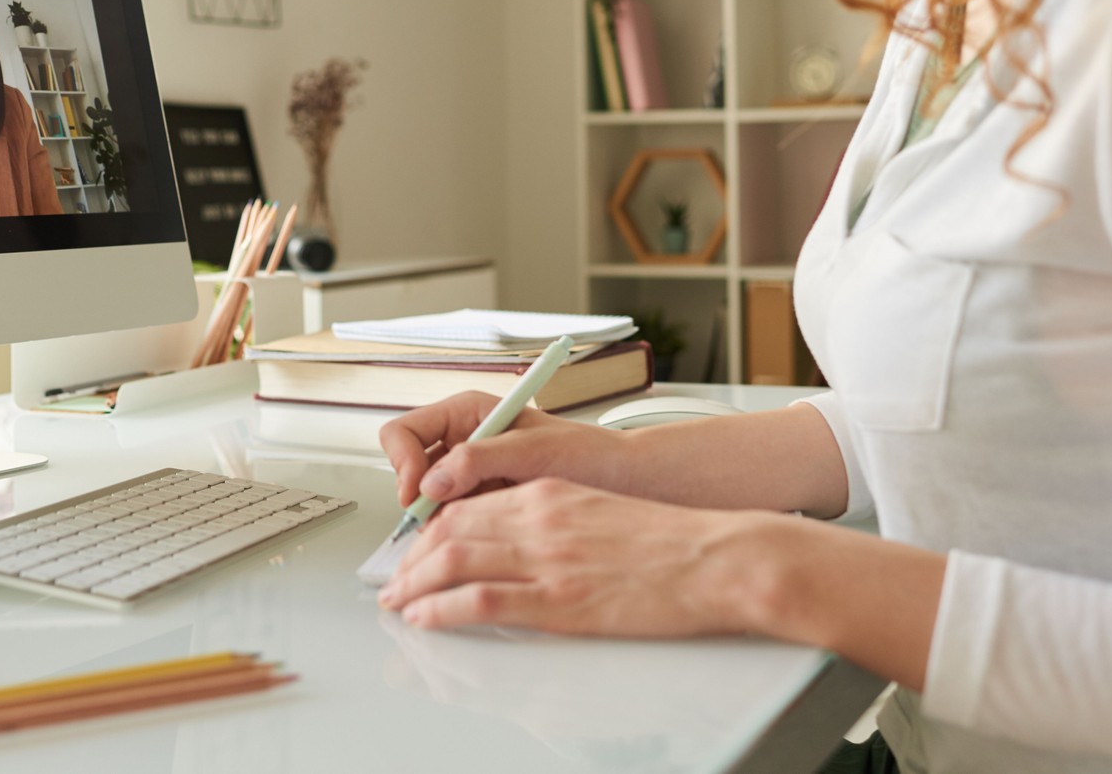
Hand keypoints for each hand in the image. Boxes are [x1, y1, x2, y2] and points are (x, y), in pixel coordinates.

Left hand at [377, 477, 776, 636]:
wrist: (715, 558)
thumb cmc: (669, 542)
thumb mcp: (597, 512)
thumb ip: (553, 521)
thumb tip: (520, 545)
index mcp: (547, 492)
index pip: (467, 506)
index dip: (430, 531)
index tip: (417, 551)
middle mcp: (537, 517)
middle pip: (448, 532)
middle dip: (411, 560)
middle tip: (396, 583)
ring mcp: (544, 558)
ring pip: (452, 561)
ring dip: (414, 586)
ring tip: (398, 604)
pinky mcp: (557, 599)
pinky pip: (479, 601)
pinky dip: (441, 610)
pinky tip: (425, 618)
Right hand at [379, 391, 630, 509]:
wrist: (624, 484)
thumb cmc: (589, 455)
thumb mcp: (532, 451)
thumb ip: (477, 460)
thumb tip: (430, 482)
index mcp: (467, 413)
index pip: (404, 431)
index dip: (404, 463)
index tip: (418, 492)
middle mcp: (462, 441)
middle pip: (407, 467)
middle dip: (414, 495)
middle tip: (433, 520)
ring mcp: (470, 475)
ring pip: (424, 500)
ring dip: (435, 518)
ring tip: (466, 531)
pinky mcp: (482, 504)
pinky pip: (449, 521)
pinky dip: (454, 534)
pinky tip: (479, 539)